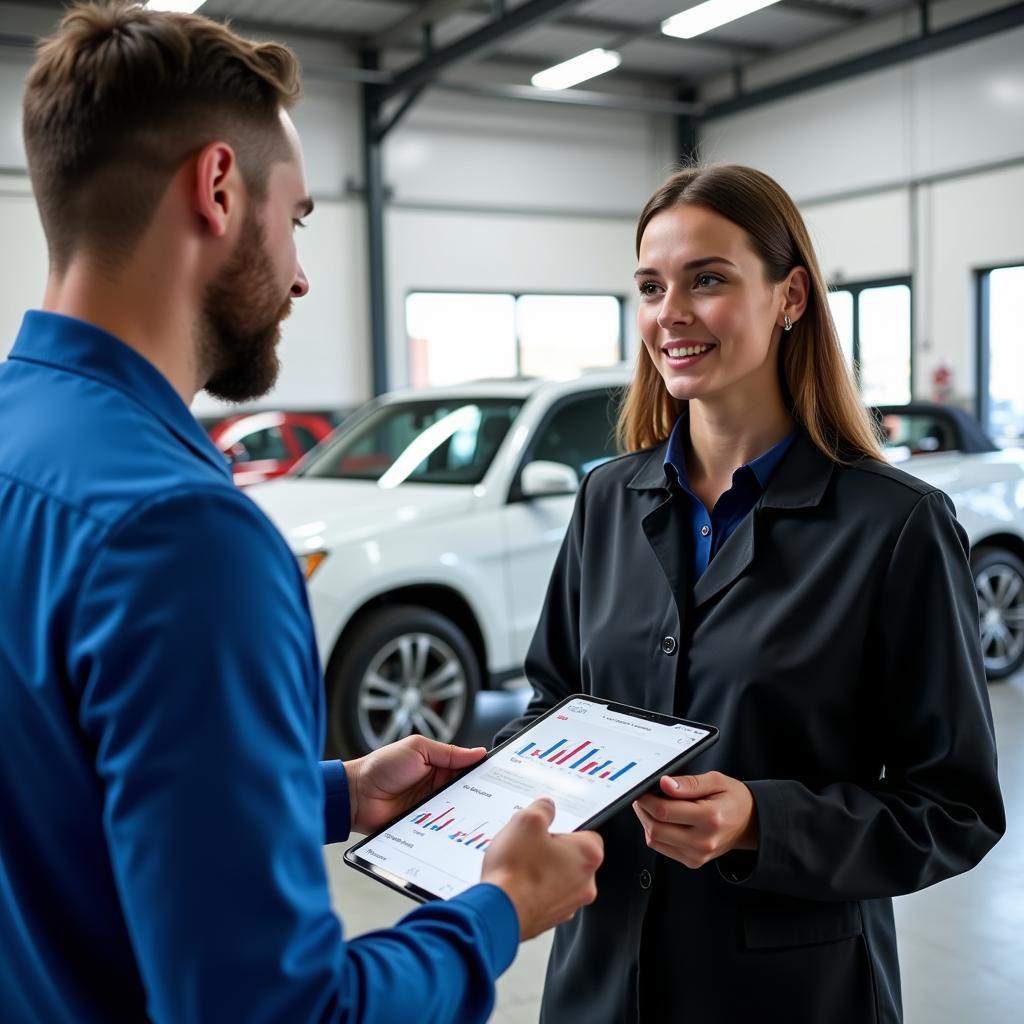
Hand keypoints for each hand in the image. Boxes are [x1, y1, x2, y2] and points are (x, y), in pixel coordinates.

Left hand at [345, 736, 486, 834]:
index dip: (482, 772)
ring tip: (481, 816)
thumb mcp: (417, 748)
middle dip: (479, 795)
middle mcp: (438, 786)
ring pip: (457, 810)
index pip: (468, 768)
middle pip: (466, 792)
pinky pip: (442, 826)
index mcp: (439, 765)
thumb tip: (478, 752)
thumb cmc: (381, 766)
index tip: (499, 777)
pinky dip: (450, 827)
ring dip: (465, 812)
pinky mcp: (424, 824)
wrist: (356, 795)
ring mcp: (431, 806)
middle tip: (495, 800)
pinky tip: (460, 829)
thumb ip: (448, 752)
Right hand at [481, 798, 602, 940]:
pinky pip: (546, 896)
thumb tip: (547, 807)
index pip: (588, 831)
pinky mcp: (551, 918)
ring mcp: (569, 904)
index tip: (550, 828)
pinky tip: (515, 882)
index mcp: (588, 856)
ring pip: (560, 877)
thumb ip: (543, 808)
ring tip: (519, 864)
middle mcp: (585, 883)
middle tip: (531, 844)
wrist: (499, 912)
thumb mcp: (527, 820)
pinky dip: (534, 889)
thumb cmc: (516, 871)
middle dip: (553, 849)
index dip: (565, 827)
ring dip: (543, 870)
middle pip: (573, 856)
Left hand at [632, 771, 757, 868]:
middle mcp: (703, 841)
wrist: (749, 823)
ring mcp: (697, 855)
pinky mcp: (692, 862)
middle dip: (643, 809)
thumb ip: (689, 783)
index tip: (643, 788)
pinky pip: (661, 847)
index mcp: (710, 818)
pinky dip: (655, 832)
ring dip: (647, 821)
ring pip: (654, 839)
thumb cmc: (733, 799)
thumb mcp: (716, 781)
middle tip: (644, 795)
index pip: (664, 811)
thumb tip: (664, 784)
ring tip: (653, 805)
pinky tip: (662, 820)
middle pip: (655, 828)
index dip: (647, 798)